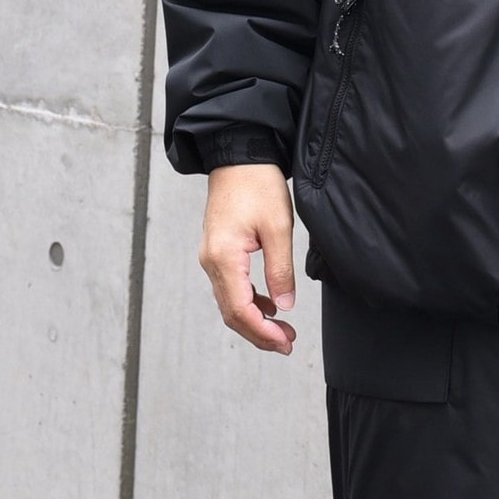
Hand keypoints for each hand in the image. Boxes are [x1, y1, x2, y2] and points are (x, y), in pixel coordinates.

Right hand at [199, 163, 296, 353]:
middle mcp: (210, 261)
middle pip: (231, 313)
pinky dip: (249, 301)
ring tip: (283, 330)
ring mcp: (211, 257)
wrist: (239, 155)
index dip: (263, 332)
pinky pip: (230, 287)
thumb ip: (280, 269)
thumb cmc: (257, 184)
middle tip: (288, 344)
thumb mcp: (278, 227)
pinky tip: (270, 304)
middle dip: (259, 333)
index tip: (286, 342)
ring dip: (255, 320)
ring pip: (230, 302)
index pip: (240, 310)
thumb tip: (284, 306)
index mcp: (224, 258)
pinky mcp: (218, 251)